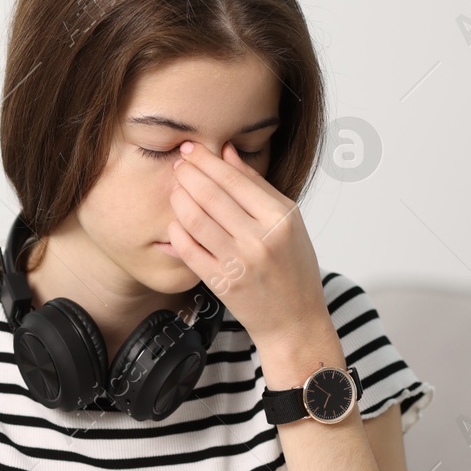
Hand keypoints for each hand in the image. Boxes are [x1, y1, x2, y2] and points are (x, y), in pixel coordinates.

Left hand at [167, 139, 331, 350]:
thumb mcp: (288, 221)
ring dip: (179, 199)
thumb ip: (257, 186)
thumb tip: (227, 152)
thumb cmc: (294, 268)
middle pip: (210, 195)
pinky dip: (177, 231)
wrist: (294, 320)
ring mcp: (239, 263)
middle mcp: (260, 239)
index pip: (233, 179)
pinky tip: (176, 221)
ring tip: (176, 189)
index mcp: (280, 218)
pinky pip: (188, 250)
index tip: (191, 149)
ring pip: (194, 219)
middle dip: (187, 173)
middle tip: (178, 164)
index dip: (206, 159)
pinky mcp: (221, 284)